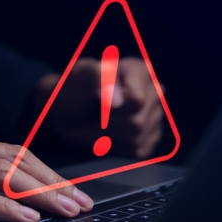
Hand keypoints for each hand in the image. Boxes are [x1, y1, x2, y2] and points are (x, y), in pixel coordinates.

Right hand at [0, 126, 92, 221]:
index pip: (11, 150)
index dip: (44, 169)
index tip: (68, 188)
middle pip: (16, 158)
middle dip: (54, 180)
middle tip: (81, 201)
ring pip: (2, 173)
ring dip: (40, 192)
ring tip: (68, 210)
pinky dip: (4, 206)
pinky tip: (26, 217)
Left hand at [34, 57, 162, 157]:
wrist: (67, 110)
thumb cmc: (74, 86)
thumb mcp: (80, 73)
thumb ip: (98, 77)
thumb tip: (116, 100)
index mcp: (141, 71)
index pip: (136, 99)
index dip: (112, 106)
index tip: (99, 98)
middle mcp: (154, 91)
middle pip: (137, 121)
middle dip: (111, 121)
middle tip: (100, 110)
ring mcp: (154, 115)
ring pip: (137, 138)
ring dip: (113, 134)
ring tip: (104, 120)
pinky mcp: (150, 136)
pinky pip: (138, 151)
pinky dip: (118, 146)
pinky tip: (111, 133)